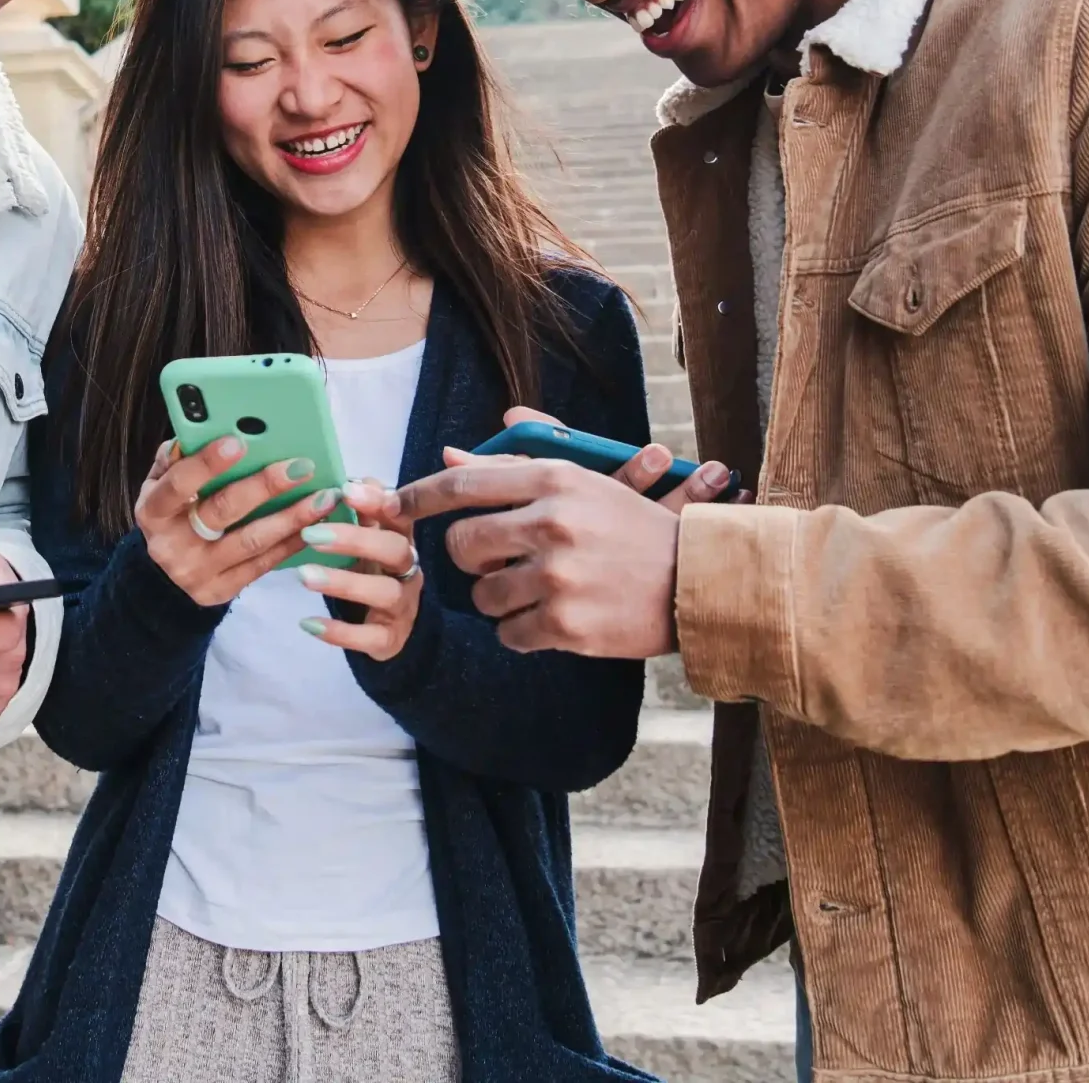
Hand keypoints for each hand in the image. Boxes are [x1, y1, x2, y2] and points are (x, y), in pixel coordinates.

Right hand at [135, 436, 341, 606]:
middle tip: (301, 466)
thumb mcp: (161, 486)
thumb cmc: (172, 514)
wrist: (162, 578)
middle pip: (222, 512)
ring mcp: (196, 573)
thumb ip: (178, 459)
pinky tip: (317, 524)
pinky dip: (293, 542)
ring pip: (251, 541)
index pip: (178, 484)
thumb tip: (206, 428)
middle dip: (265, 486)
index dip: (207, 463)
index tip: (240, 440)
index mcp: (153, 511)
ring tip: (324, 496)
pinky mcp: (220, 591)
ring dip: (292, 517)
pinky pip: (263, 565)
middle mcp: (171, 545)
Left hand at [292, 481, 419, 660]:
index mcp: (400, 538)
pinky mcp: (389, 639)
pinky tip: (308, 623)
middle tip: (311, 534)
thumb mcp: (368, 540)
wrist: (389, 629)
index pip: (398, 514)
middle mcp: (408, 570)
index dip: (377, 502)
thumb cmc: (373, 572)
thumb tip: (350, 480)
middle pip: (394, 550)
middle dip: (354, 539)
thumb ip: (361, 513)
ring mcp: (402, 606)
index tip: (345, 491)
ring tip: (304, 575)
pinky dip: (340, 631)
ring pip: (383, 592)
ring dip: (343, 582)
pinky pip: (369, 637)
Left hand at [390, 407, 734, 657]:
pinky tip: (554, 618)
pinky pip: (508, 632)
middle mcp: (552, 523)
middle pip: (462, 544)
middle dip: (470, 558)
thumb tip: (448, 455)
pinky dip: (522, 631)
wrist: (699, 581)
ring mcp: (558, 576)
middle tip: (498, 560)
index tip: (388, 506)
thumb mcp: (583, 480)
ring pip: (482, 593)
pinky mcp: (565, 624)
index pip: (463, 484)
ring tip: (538, 590)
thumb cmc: (635, 528)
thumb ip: (515, 465)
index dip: (416, 497)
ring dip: (499, 597)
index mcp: (555, 479)